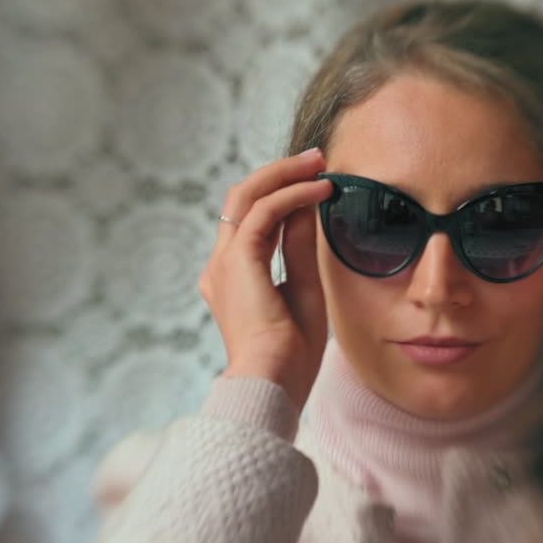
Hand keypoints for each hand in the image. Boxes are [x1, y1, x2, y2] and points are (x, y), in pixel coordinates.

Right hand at [198, 148, 332, 412]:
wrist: (273, 383)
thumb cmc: (291, 354)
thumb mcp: (303, 288)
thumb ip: (300, 247)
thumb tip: (308, 206)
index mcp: (233, 278)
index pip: (251, 220)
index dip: (281, 193)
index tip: (315, 181)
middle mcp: (221, 266)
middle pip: (242, 199)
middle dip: (280, 173)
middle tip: (316, 159)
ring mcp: (224, 263)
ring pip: (247, 196)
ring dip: (285, 175)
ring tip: (320, 164)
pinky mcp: (238, 262)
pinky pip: (264, 213)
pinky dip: (294, 196)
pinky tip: (321, 191)